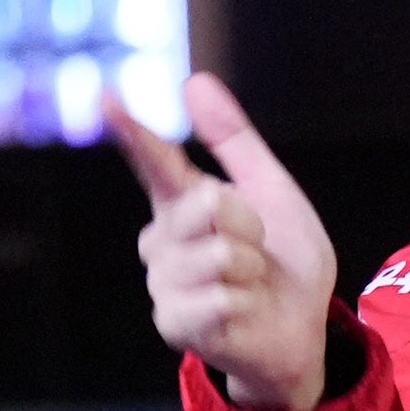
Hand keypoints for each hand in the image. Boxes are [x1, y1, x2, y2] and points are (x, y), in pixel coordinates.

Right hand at [106, 73, 336, 410]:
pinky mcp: (174, 323)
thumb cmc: (284, 262)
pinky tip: (242, 313)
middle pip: (210, 203)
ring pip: (220, 254)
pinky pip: (221, 297)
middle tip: (257, 252)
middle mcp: (163, 240)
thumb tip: (195, 81)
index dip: (132, 131)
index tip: (106, 98)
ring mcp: (165, 283)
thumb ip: (234, 141)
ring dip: (253, 270)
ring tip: (250, 284)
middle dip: (251, 226)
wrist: (302, 328)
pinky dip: (248, 303)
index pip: (154, 161)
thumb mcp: (273, 193)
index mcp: (183, 203)